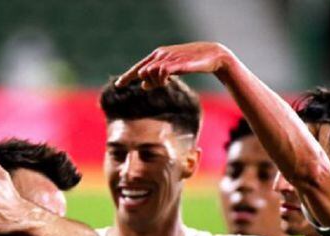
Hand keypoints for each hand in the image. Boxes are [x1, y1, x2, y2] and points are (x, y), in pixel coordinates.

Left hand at [116, 42, 231, 88]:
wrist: (211, 56)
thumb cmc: (191, 63)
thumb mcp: (171, 71)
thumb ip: (156, 78)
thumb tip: (142, 86)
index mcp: (157, 56)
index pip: (139, 67)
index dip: (128, 76)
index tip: (118, 85)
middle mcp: (160, 55)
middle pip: (142, 72)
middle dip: (147, 82)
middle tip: (163, 84)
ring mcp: (168, 58)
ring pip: (150, 73)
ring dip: (156, 83)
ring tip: (167, 82)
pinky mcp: (177, 63)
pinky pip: (161, 73)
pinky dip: (162, 80)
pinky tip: (169, 81)